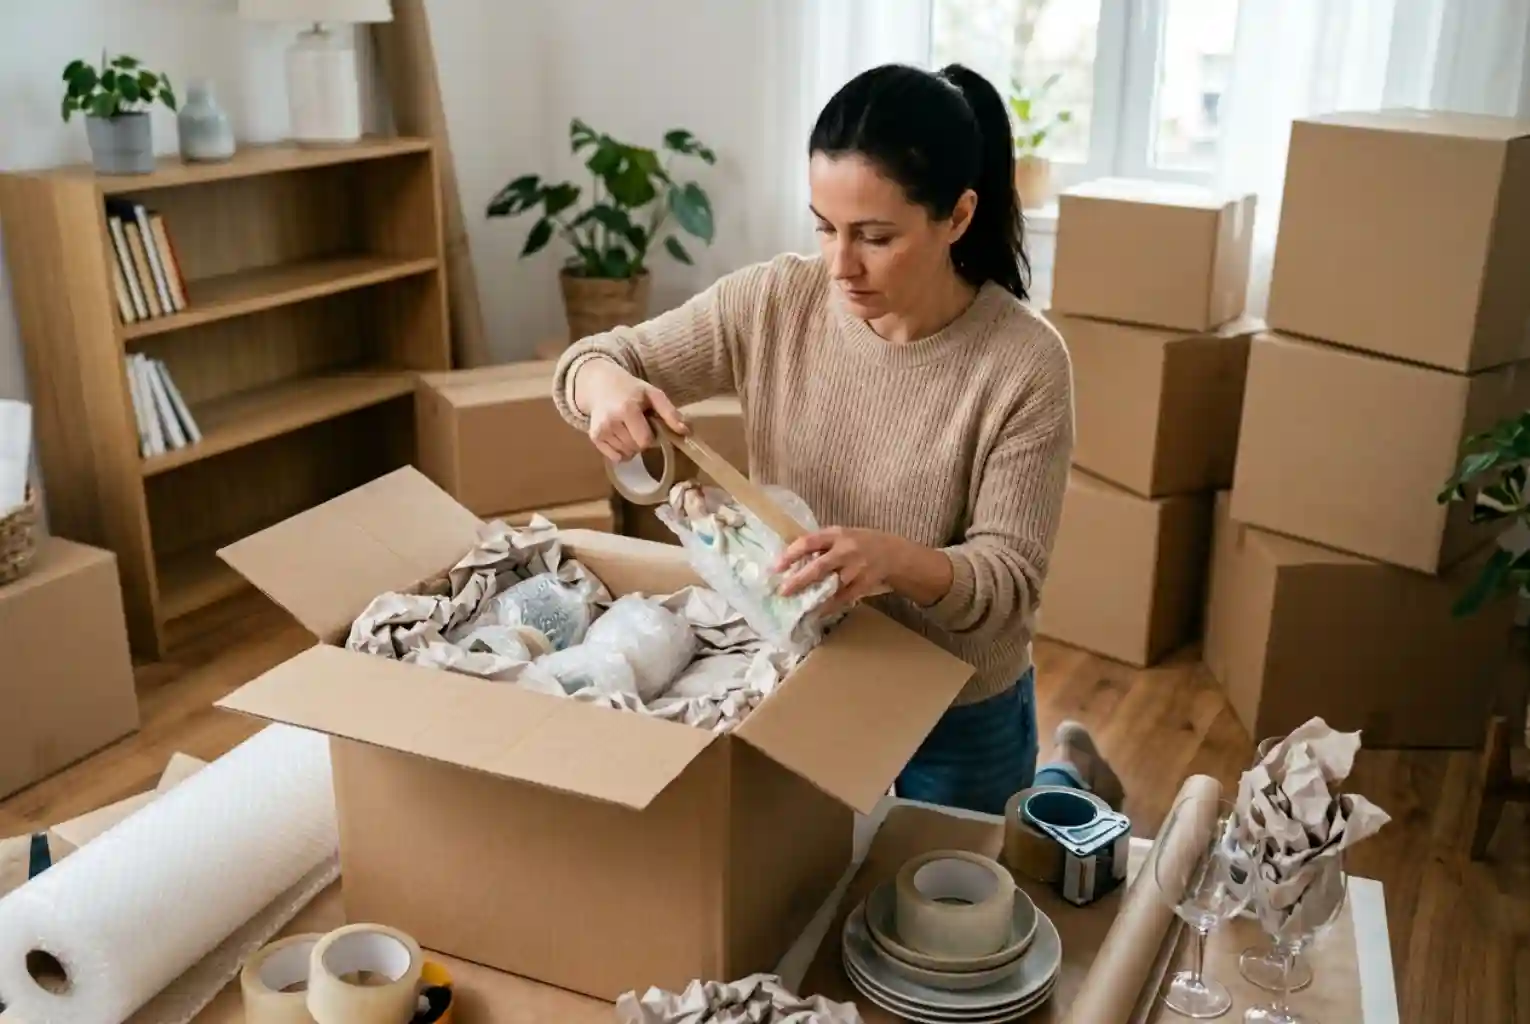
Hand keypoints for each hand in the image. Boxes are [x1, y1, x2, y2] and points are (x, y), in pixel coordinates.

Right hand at [572, 359, 687, 461]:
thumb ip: (670, 412)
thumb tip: (686, 432)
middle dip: (642, 442)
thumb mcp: (653, 394)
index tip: (651, 426)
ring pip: (626, 454)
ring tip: (629, 429)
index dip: (652, 437)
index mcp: (627, 410)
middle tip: (639, 426)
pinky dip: (621, 452)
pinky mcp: (594, 438)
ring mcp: (600, 431)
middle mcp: (611, 422)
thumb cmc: (631, 390)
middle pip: (635, 449)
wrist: (601, 385)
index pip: (645, 441)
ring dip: (632, 447)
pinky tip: (621, 438)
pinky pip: (614, 458)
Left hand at [775, 527, 905, 613]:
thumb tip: (791, 558)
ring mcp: (857, 568)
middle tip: (782, 591)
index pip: (808, 542)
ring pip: (831, 586)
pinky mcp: (864, 583)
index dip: (791, 555)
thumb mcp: (841, 535)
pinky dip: (829, 606)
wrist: (892, 552)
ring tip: (797, 605)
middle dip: (799, 581)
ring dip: (813, 596)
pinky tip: (817, 612)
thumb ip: (820, 544)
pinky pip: (843, 598)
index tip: (776, 568)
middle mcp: (846, 550)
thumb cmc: (859, 542)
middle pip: (819, 567)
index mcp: (836, 534)